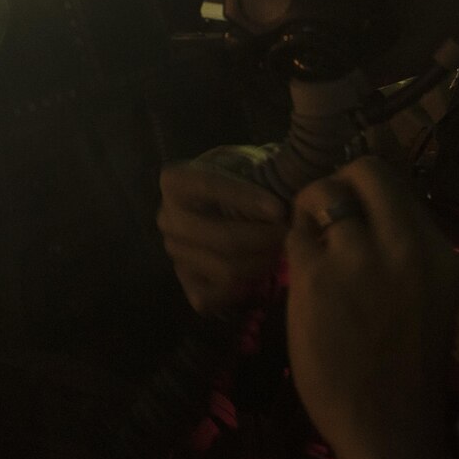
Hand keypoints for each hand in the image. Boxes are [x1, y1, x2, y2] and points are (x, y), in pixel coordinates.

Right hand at [157, 148, 289, 315]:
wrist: (224, 203)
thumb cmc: (240, 179)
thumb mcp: (247, 161)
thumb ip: (262, 170)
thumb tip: (288, 187)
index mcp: (174, 181)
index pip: (207, 187)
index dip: (245, 199)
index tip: (280, 209)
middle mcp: (167, 218)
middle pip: (223, 239)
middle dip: (264, 239)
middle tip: (291, 234)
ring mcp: (175, 254)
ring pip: (227, 270)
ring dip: (263, 262)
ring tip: (281, 248)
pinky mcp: (186, 284)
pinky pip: (220, 296)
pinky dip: (245, 289)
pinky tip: (260, 270)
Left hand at [285, 158, 458, 458]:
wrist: (390, 426)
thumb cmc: (406, 366)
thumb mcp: (428, 293)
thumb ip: (403, 248)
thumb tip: (369, 207)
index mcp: (436, 250)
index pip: (396, 181)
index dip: (364, 189)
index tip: (352, 210)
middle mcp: (403, 244)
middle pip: (363, 170)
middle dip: (337, 185)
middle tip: (324, 218)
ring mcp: (357, 259)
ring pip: (320, 195)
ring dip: (307, 216)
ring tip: (309, 250)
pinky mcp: (315, 278)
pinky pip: (293, 237)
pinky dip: (291, 249)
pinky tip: (300, 278)